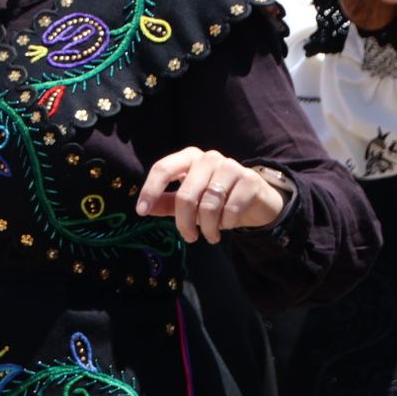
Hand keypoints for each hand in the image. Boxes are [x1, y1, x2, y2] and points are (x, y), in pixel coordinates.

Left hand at [135, 148, 286, 243]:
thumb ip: (166, 202)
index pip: (163, 168)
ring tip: (211, 235)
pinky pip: (231, 209)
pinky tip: (228, 224)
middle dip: (185, 222)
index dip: (150, 190)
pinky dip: (226, 223)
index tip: (141, 211)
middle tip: (189, 237)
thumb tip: (144, 209)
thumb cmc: (215, 199)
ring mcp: (230, 166)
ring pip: (209, 205)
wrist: (255, 200)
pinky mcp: (249, 180)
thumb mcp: (188, 201)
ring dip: (208, 227)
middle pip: (186, 194)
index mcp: (189, 158)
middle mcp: (208, 158)